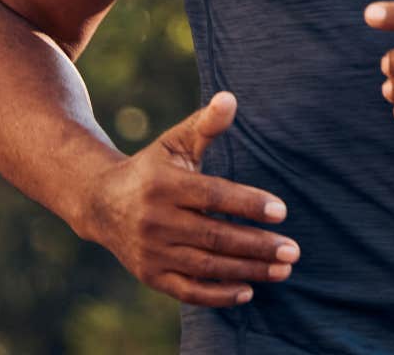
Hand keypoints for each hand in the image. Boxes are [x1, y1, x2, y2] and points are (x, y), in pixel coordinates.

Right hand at [76, 91, 299, 306]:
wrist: (100, 203)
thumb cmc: (153, 168)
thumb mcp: (176, 143)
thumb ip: (206, 124)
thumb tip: (230, 98)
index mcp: (164, 185)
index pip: (213, 197)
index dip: (247, 204)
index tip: (281, 211)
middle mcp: (155, 221)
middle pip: (214, 236)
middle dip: (257, 245)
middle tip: (294, 250)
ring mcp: (150, 251)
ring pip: (205, 266)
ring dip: (247, 271)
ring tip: (283, 270)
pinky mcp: (149, 275)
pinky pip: (186, 291)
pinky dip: (217, 295)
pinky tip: (248, 291)